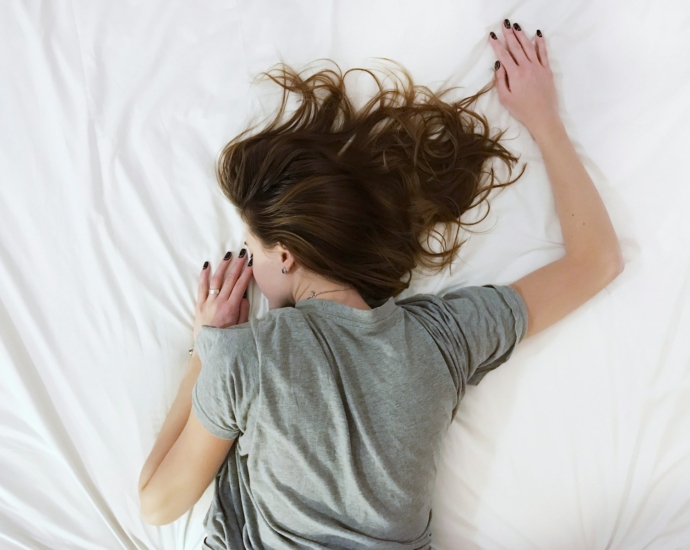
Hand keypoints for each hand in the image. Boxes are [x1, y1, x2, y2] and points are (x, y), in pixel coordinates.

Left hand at [193, 251, 252, 341]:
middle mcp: (219, 302)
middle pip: (230, 279)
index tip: (251, 263)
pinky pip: (201, 287)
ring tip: (228, 255)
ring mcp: (208, 302)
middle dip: (237, 265)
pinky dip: (203, 275)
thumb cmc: (226, 339)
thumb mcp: (240, 327)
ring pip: (216, 280)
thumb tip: (245, 296)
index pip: (241, 285)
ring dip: (223, 266)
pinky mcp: (199, 304)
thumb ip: (243, 311)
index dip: (247, 273)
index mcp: (231, 307)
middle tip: (243, 253)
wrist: (208, 348)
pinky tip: (207, 265)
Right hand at [489, 23, 559, 138]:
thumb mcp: (505, 98)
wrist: (543, 116)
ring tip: (517, 26)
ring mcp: (538, 67)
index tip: (492, 36)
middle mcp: (526, 67)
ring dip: (522, 35)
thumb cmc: (522, 110)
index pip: (504, 55)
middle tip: (505, 24)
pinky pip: (543, 53)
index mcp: (515, 74)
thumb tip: (498, 66)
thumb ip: (500, 81)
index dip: (497, 45)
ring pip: (529, 47)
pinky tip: (537, 35)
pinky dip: (540, 43)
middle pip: (516, 47)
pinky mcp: (547, 70)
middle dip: (509, 35)